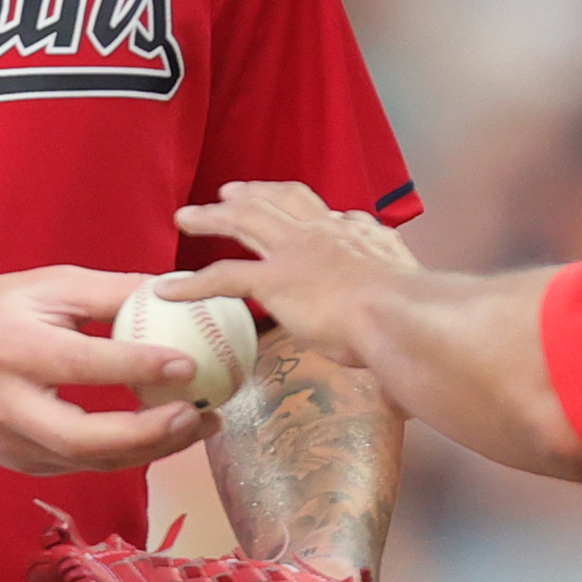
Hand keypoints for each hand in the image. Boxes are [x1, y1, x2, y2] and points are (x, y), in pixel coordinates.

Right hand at [0, 265, 220, 474]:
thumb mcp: (40, 286)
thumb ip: (108, 291)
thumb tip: (177, 290)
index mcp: (12, 350)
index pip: (83, 364)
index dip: (140, 366)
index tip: (189, 362)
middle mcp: (8, 405)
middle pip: (85, 438)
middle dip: (151, 434)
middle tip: (201, 415)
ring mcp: (11, 444)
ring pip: (91, 461)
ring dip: (153, 449)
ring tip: (201, 425)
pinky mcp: (19, 464)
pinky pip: (83, 464)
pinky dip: (128, 452)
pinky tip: (165, 434)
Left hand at [168, 183, 416, 362]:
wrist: (400, 315)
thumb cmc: (413, 322)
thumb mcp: (411, 308)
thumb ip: (398, 324)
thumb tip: (402, 389)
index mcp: (361, 238)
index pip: (334, 217)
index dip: (314, 212)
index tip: (305, 214)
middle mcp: (327, 233)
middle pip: (283, 199)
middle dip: (255, 192)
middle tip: (232, 192)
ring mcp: (298, 252)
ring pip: (245, 221)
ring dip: (213, 216)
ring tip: (187, 216)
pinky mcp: (275, 279)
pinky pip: (223, 276)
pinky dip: (192, 283)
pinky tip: (168, 288)